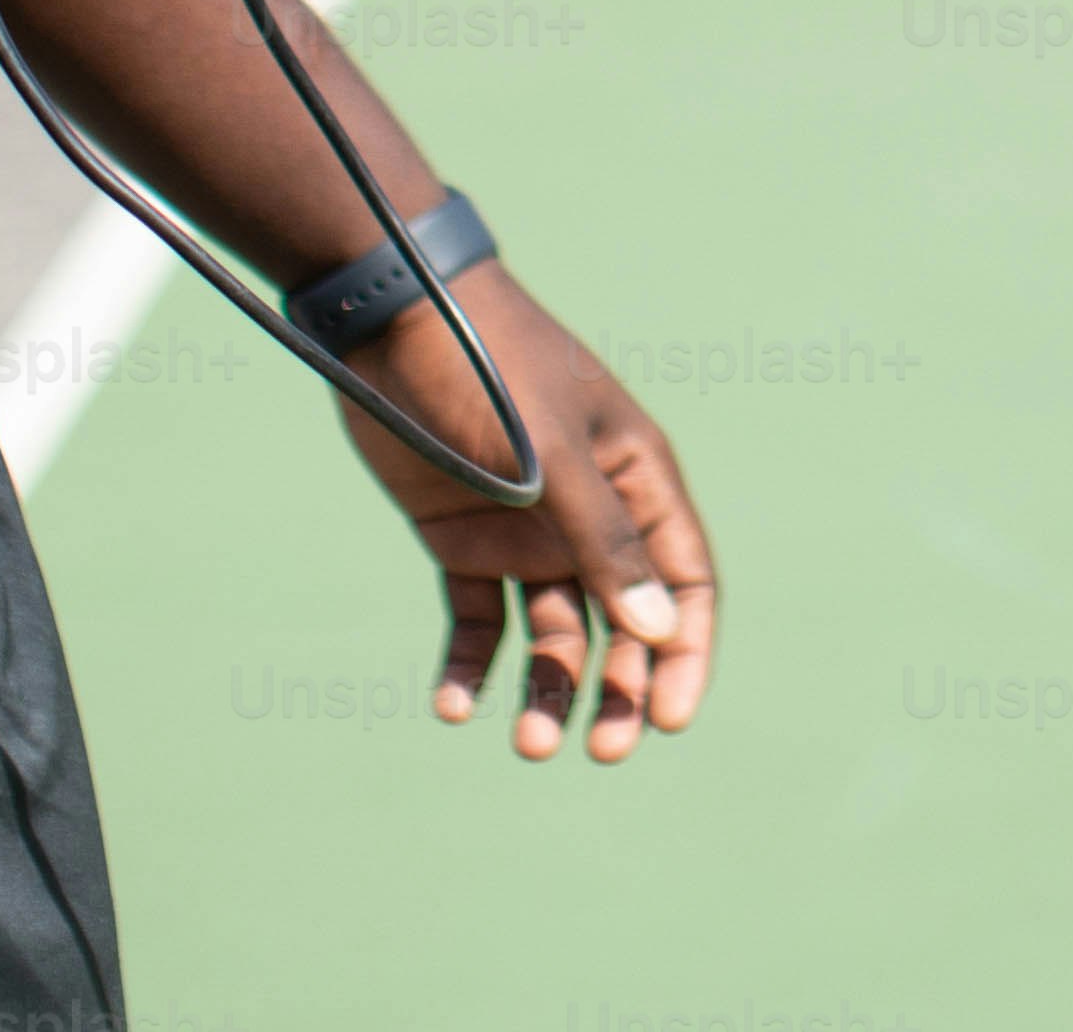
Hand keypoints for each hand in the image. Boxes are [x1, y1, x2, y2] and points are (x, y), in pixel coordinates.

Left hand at [328, 262, 719, 763]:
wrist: (390, 323)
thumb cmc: (492, 371)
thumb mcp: (555, 456)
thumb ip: (603, 541)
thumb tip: (658, 631)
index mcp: (636, 479)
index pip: (681, 580)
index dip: (682, 653)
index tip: (665, 720)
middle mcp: (590, 513)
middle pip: (622, 621)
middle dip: (616, 688)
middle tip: (596, 751)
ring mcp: (526, 530)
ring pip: (554, 631)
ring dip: (548, 688)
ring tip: (527, 742)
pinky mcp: (462, 540)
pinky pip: (480, 619)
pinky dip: (472, 665)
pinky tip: (454, 705)